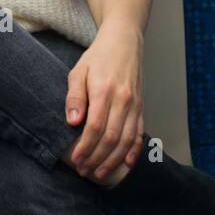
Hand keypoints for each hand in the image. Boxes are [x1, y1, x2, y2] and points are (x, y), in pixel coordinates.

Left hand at [65, 19, 144, 179]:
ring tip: (100, 173)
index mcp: (104, 90)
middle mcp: (122, 100)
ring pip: (126, 140)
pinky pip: (139, 133)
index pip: (95, 127)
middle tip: (85, 171)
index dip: (86, 147)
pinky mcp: (141, 107)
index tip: (76, 160)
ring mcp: (135, 105)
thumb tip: (73, 122)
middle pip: (111, 138)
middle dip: (97, 158)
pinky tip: (125, 163)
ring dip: (113, 160)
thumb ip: (75, 97)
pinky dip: (134, 151)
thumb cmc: (98, 57)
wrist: (124, 41)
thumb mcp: (79, 71)